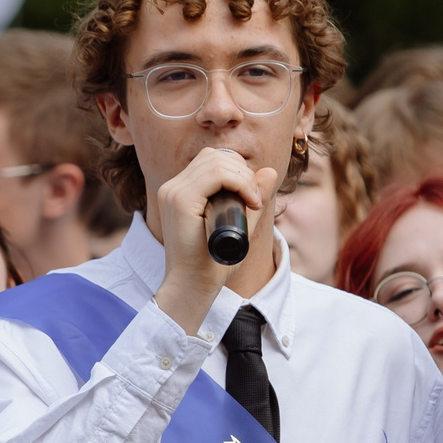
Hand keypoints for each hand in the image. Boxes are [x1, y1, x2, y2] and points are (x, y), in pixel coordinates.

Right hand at [150, 146, 278, 331]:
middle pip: (214, 156)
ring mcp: (174, 192)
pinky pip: (215, 175)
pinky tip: (249, 201)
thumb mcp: (240, 223)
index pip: (212, 160)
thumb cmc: (212, 261)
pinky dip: (239, 182)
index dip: (238, 171)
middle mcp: (173, 187)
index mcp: (181, 191)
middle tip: (255, 200)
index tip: (253, 198)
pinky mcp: (180, 201)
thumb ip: (252, 197)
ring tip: (253, 202)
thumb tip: (269, 171)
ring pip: (216, 161)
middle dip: (243, 172)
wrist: (193, 286)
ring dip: (243, 177)